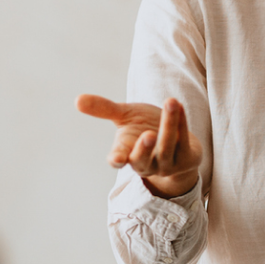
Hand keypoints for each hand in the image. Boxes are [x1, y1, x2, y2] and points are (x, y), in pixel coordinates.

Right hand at [76, 94, 201, 197]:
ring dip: (169, 125)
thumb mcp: (124, 116)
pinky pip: (184, 142)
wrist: (177, 138)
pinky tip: (178, 105)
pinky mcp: (187, 159)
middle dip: (144, 148)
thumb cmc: (144, 126)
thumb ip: (103, 109)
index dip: (117, 159)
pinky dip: (182, 122)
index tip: (116, 158)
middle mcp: (146, 163)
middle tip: (147, 134)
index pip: (118, 161)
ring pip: (167, 147)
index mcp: (126, 154)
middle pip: (142, 161)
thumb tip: (77, 99)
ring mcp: (167, 164)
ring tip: (170, 102)